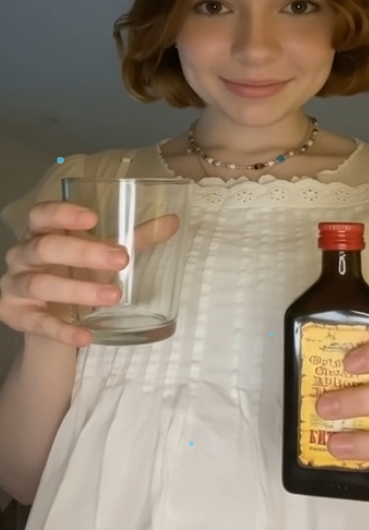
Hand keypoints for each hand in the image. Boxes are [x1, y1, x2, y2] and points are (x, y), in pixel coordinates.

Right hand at [0, 201, 178, 347]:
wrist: (49, 320)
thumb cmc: (75, 274)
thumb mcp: (100, 256)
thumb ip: (134, 239)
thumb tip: (172, 221)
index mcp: (41, 232)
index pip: (41, 214)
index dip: (62, 213)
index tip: (93, 218)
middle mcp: (22, 255)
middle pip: (46, 248)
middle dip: (84, 253)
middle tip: (121, 260)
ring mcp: (15, 286)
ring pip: (41, 284)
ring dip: (79, 290)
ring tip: (114, 296)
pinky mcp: (16, 316)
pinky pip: (39, 323)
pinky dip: (63, 330)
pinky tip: (85, 336)